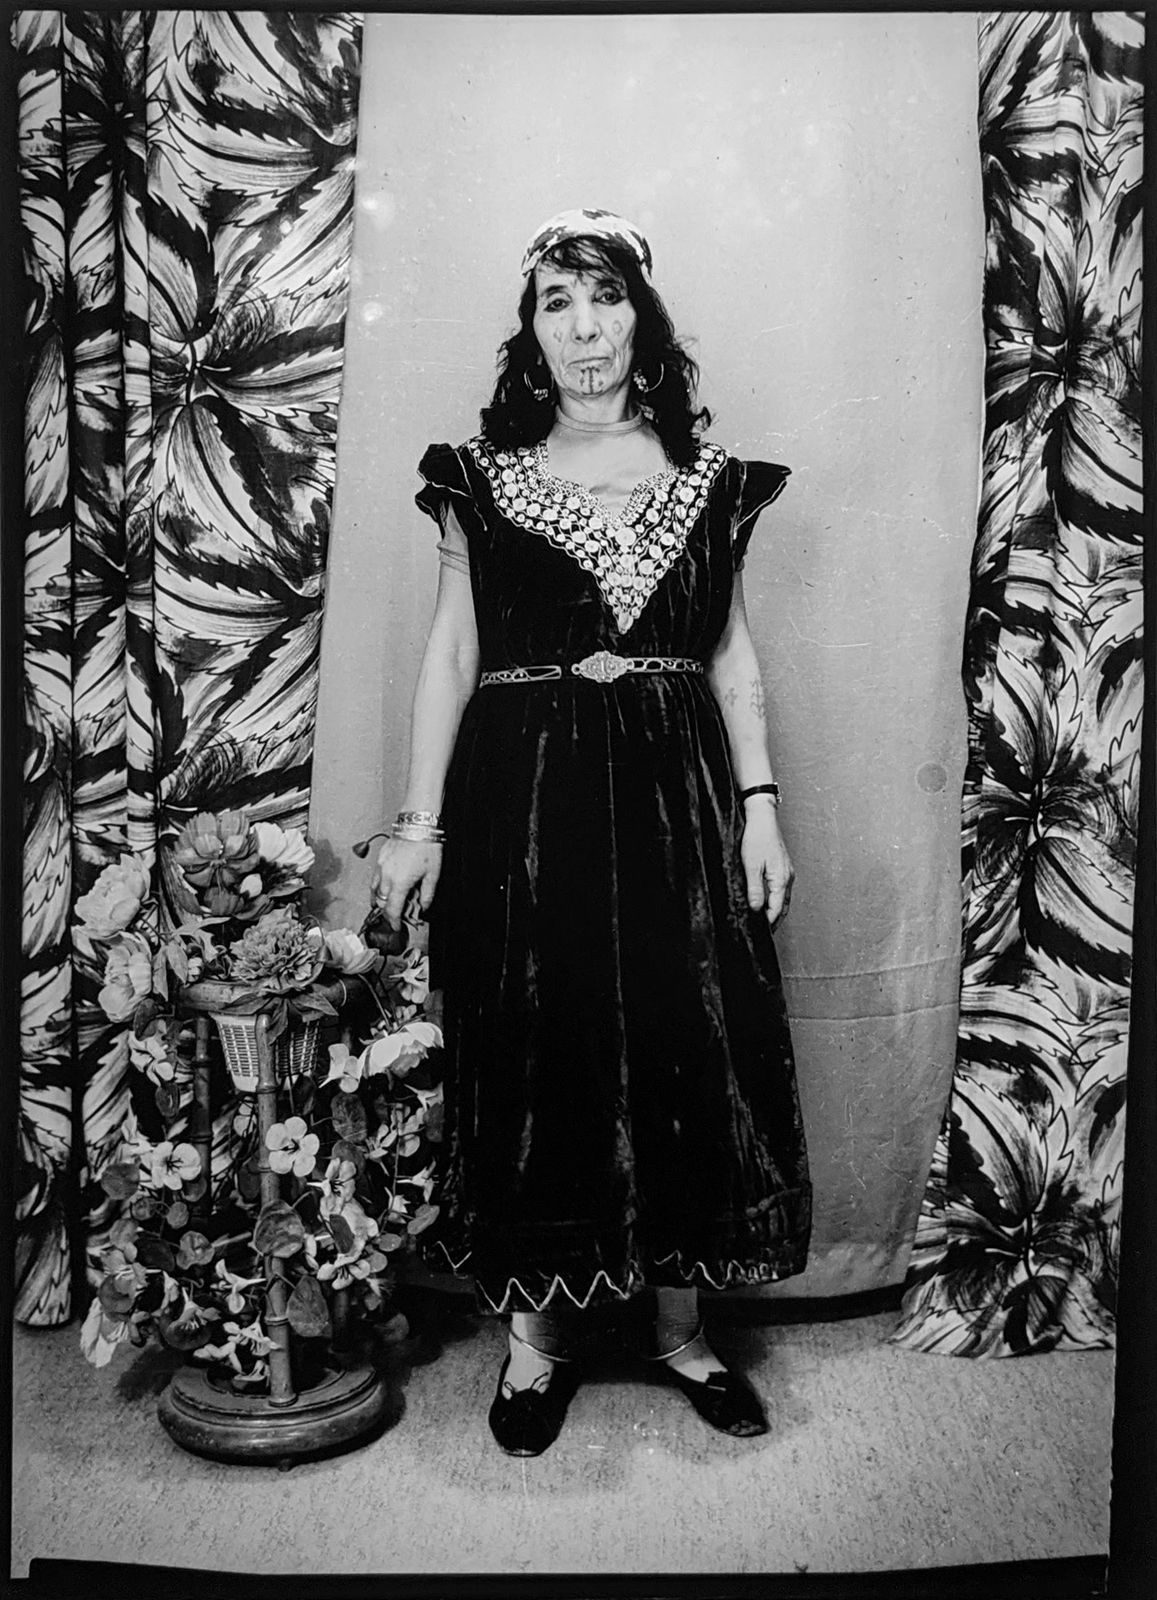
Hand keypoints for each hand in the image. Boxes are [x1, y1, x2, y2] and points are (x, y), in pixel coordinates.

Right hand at [370, 837, 441, 926]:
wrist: (417, 825)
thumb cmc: (426, 847)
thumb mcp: (432, 874)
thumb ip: (427, 894)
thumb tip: (424, 907)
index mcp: (400, 883)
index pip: (392, 909)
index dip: (393, 921)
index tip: (396, 927)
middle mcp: (387, 877)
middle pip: (380, 902)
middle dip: (386, 912)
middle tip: (393, 916)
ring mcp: (381, 866)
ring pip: (374, 890)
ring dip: (378, 899)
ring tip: (385, 904)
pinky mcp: (380, 858)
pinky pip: (375, 877)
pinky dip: (377, 886)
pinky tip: (384, 886)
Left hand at [740, 804, 793, 931]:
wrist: (763, 818)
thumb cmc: (756, 838)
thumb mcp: (751, 865)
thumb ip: (754, 889)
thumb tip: (755, 909)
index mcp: (781, 879)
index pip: (777, 909)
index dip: (768, 922)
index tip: (760, 933)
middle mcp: (788, 877)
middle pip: (783, 906)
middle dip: (775, 920)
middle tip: (765, 933)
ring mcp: (787, 872)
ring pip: (784, 898)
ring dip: (776, 910)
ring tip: (765, 921)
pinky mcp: (783, 867)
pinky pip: (782, 889)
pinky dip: (776, 900)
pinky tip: (767, 901)